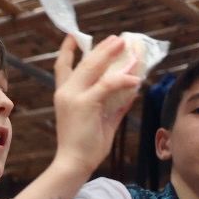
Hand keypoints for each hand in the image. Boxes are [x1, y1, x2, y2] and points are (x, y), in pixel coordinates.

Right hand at [51, 34, 140, 176]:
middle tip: (117, 39)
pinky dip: (123, 80)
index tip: (73, 36)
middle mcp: (66, 91)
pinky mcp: (85, 103)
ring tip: (125, 45)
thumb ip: (114, 106)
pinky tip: (136, 79)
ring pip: (94, 67)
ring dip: (110, 54)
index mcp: (65, 94)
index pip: (63, 66)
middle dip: (101, 48)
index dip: (68, 50)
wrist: (74, 163)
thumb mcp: (102, 121)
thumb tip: (130, 94)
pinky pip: (107, 85)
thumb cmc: (86, 146)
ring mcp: (74, 96)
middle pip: (84, 62)